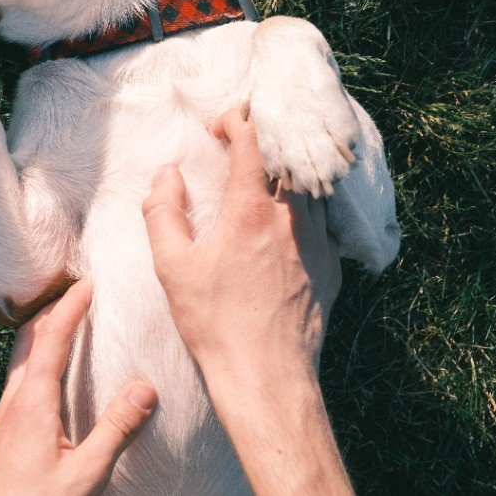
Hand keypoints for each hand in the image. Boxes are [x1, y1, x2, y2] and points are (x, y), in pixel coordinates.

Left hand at [0, 279, 157, 495]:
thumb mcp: (85, 475)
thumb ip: (115, 431)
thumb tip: (145, 388)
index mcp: (31, 404)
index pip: (51, 338)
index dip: (71, 306)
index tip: (90, 283)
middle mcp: (12, 403)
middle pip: (29, 339)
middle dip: (54, 310)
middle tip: (82, 293)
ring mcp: (4, 418)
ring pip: (21, 359)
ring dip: (43, 334)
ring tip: (70, 323)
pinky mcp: (3, 434)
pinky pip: (19, 380)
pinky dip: (38, 359)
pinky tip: (54, 376)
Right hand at [142, 106, 341, 373]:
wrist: (267, 375)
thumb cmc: (215, 323)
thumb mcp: (172, 267)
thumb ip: (163, 212)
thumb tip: (166, 175)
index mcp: (252, 209)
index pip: (253, 138)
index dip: (236, 120)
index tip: (219, 129)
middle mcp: (292, 217)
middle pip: (288, 152)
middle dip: (266, 137)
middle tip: (244, 142)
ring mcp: (318, 240)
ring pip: (311, 182)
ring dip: (288, 168)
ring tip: (267, 174)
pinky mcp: (332, 263)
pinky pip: (324, 217)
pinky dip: (306, 203)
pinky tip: (287, 219)